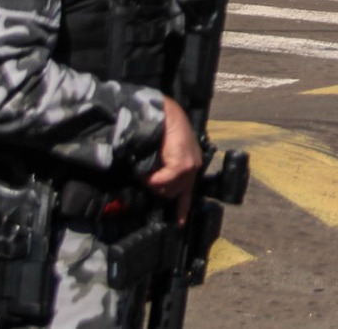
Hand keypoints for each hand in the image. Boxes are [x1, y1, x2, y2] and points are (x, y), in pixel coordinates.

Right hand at [147, 96, 203, 223]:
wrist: (165, 113)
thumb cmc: (163, 129)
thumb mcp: (164, 153)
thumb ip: (162, 168)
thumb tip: (151, 182)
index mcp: (191, 164)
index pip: (188, 193)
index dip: (183, 210)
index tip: (180, 223)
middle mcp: (194, 167)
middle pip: (173, 194)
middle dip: (157, 189)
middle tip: (145, 177)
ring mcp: (190, 166)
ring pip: (167, 189)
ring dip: (152, 183)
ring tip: (144, 170)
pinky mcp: (183, 164)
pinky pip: (164, 181)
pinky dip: (152, 179)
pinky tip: (145, 170)